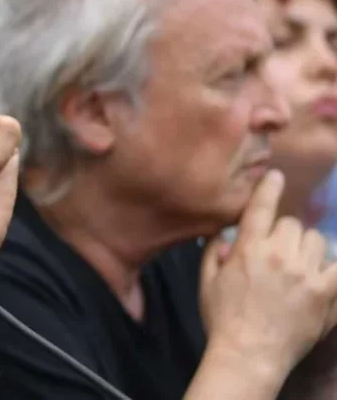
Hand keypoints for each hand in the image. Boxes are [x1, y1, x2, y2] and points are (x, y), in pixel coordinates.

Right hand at [200, 170, 336, 378]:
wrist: (248, 355)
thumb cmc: (223, 319)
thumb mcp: (207, 282)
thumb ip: (213, 253)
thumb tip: (224, 235)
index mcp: (248, 249)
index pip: (262, 207)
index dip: (269, 187)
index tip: (276, 176)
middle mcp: (278, 255)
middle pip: (292, 224)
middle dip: (285, 234)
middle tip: (278, 253)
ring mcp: (305, 274)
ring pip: (317, 240)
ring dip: (308, 248)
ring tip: (300, 266)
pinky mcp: (325, 293)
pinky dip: (332, 265)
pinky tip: (326, 270)